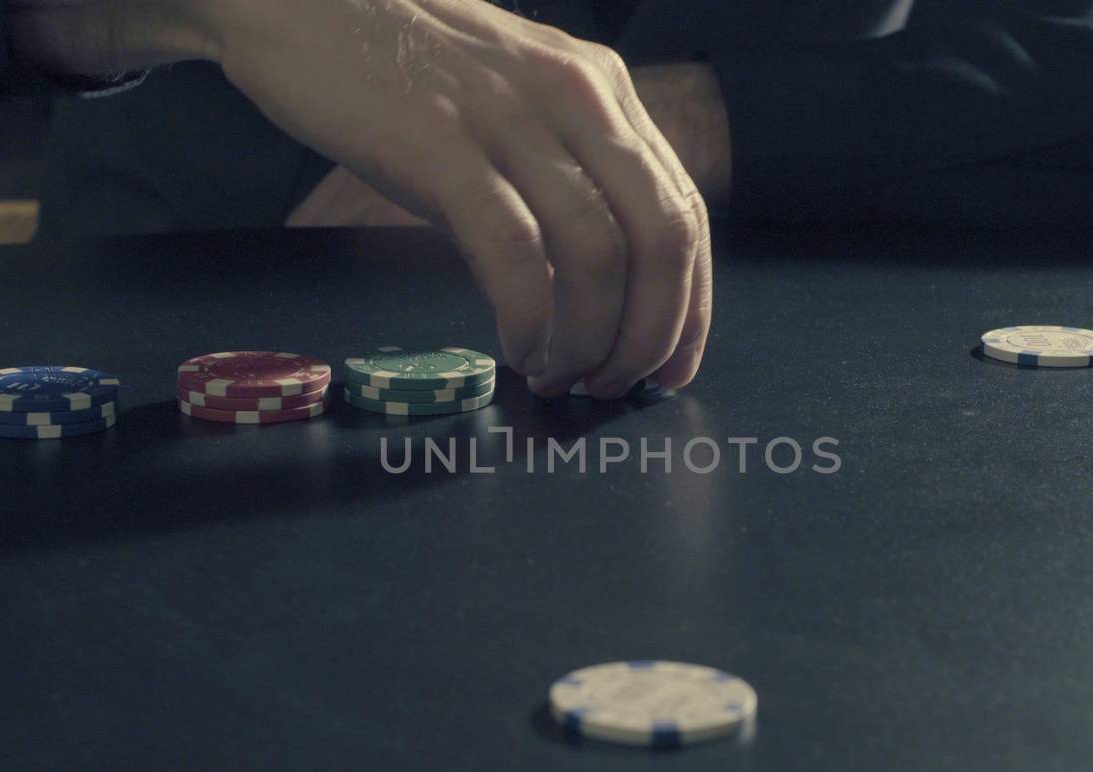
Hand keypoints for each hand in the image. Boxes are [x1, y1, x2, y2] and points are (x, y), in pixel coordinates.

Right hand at [12, 0, 711, 395]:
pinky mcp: (442, 143)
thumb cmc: (402, 66)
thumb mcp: (513, 105)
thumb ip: (562, 175)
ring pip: (597, 253)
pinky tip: (514, 347)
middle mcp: (577, 96)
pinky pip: (516, 252)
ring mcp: (511, 117)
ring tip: (559, 375)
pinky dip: (528, 318)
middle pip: (661, 238)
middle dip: (649, 334)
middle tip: (612, 385)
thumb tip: (597, 286)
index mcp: (602, 91)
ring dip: (590, 339)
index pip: (685, 212)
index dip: (690, 306)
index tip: (671, 368)